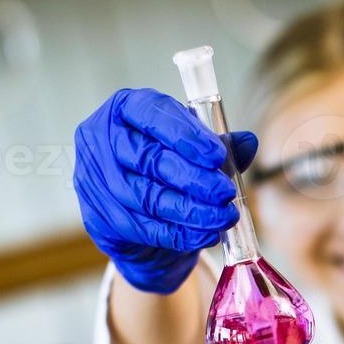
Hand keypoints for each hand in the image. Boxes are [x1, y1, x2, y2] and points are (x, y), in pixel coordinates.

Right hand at [73, 88, 258, 293]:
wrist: (135, 219)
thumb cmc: (162, 172)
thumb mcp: (189, 150)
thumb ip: (216, 145)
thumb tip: (248, 142)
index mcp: (124, 110)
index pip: (152, 114)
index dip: (186, 135)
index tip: (217, 156)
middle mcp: (101, 140)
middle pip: (149, 159)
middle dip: (194, 179)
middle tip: (226, 193)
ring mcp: (95, 181)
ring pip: (148, 198)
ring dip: (192, 211)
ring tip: (223, 217)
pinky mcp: (100, 219)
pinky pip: (145, 228)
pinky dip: (180, 234)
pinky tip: (206, 234)